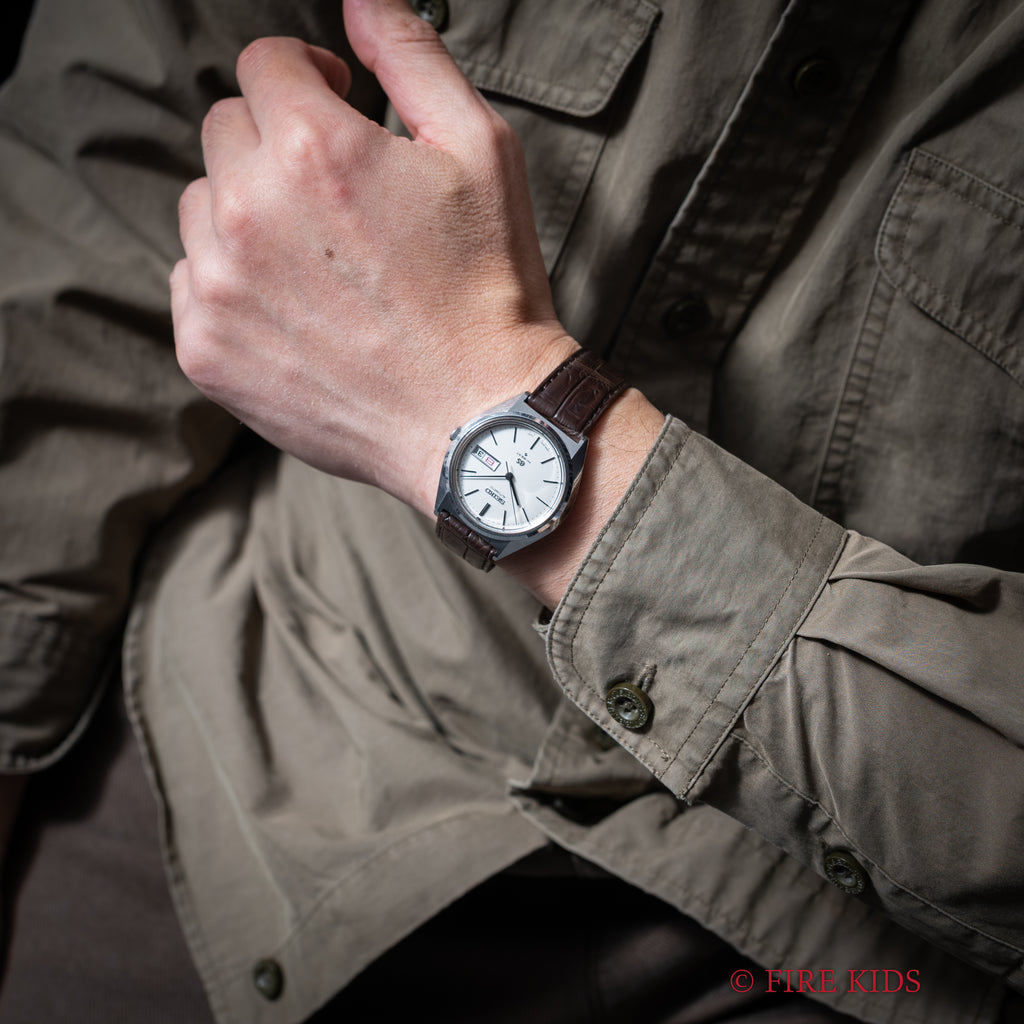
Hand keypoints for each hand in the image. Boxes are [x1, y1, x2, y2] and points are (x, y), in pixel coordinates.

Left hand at [171, 0, 576, 515]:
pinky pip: (189, 283)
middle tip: (336, 197)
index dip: (306, 79)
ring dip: (247, 214)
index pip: (262, 65)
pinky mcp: (207, 351)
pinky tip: (295, 310)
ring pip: (200, 207)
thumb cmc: (490, 292)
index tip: (334, 108)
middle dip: (275, 144)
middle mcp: (250, 213)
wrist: (479, 419)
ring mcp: (218, 288)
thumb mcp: (482, 151)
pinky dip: (230, 285)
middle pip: (224, 132)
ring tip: (318, 260)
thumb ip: (411, 56)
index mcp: (313, 150)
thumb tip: (361, 0)